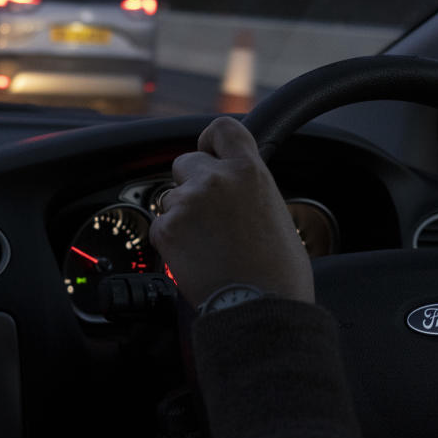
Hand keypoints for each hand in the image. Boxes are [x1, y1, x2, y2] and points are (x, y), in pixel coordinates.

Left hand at [150, 117, 313, 308]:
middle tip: (206, 213)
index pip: (222, 129)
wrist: (260, 308)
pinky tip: (194, 258)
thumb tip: (233, 186)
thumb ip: (249, 188)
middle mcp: (216, 179)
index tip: (206, 152)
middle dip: (189, 183)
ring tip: (206, 245)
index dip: (209, 140)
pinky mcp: (167, 228)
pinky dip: (171, 241)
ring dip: (181, 215)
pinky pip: (160, 226)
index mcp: (249, 171)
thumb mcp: (276, 213)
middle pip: (184, 162)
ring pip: (169, 197)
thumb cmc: (277, 272)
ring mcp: (188, 203)